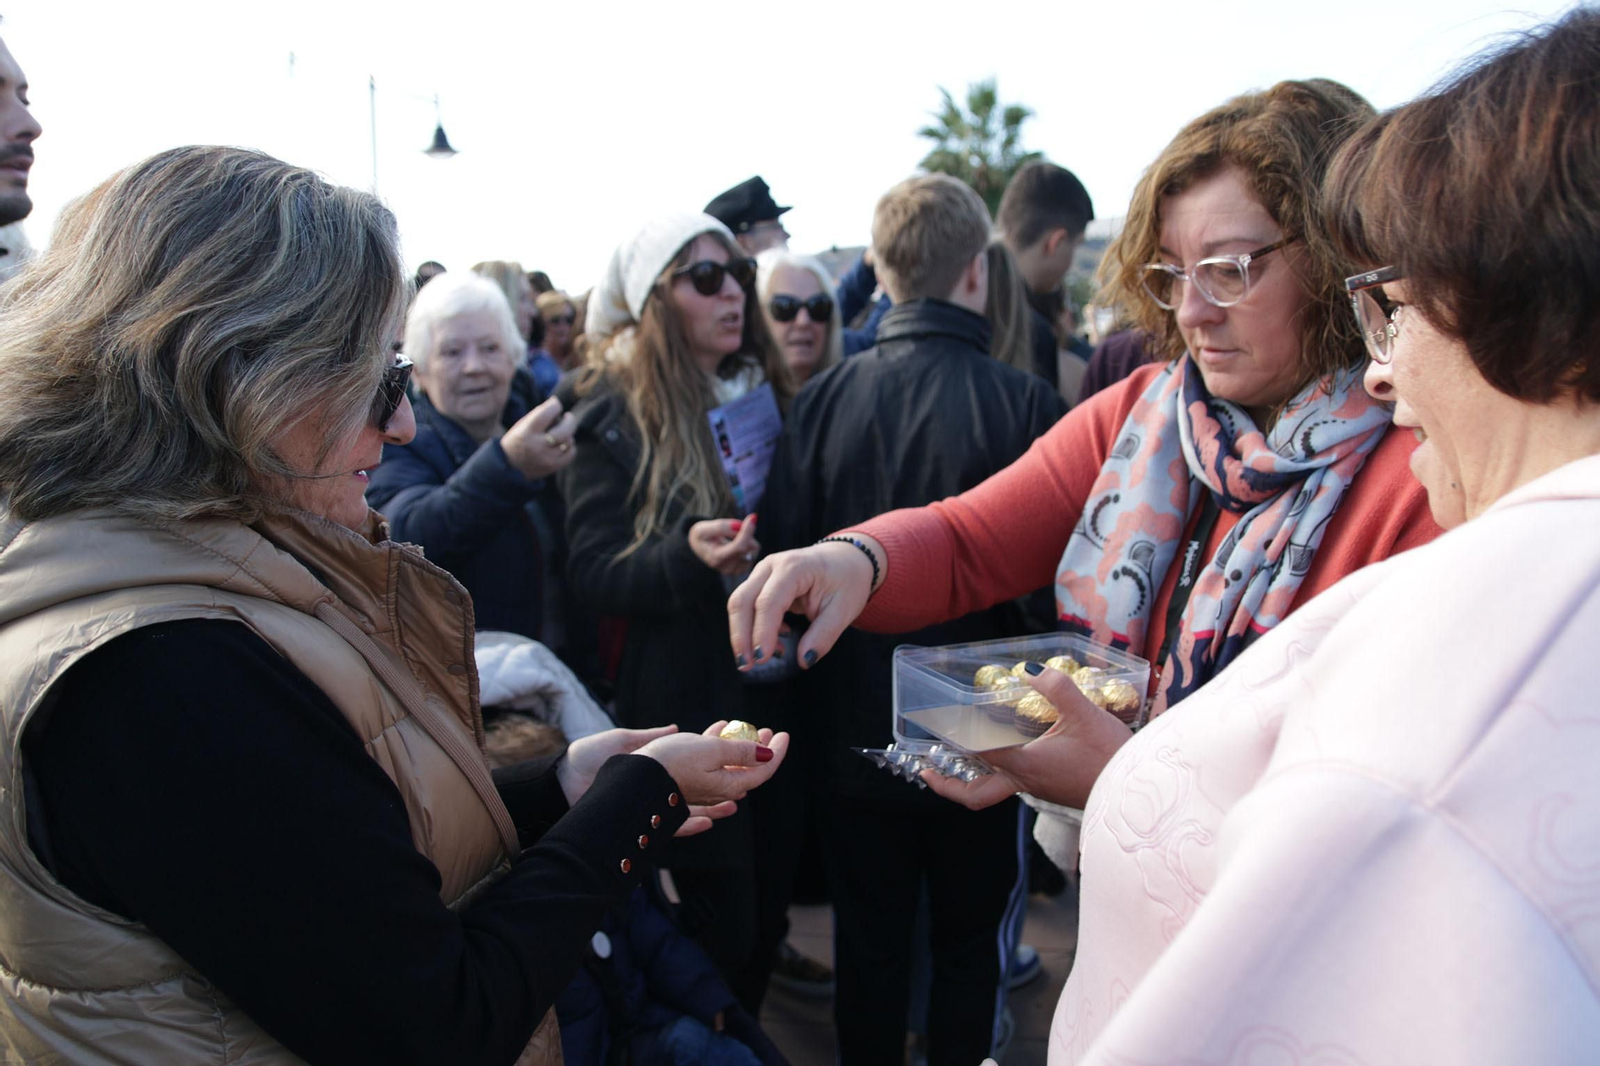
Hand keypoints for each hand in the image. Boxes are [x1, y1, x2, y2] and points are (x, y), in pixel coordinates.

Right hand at [501, 395, 576, 479]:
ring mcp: (546, 458)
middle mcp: (537, 445)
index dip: (555, 405)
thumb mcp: (521, 425)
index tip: (556, 405)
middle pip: (565, 430)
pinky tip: (563, 444)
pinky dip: (570, 446)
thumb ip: (538, 414)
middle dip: (570, 420)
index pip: (547, 413)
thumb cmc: (517, 441)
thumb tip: (557, 403)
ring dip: (568, 434)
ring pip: (569, 441)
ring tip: (561, 433)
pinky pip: (571, 453)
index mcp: (526, 432)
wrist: (508, 467)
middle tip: (568, 417)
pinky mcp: (553, 467)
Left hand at [556, 725, 742, 836]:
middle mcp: (655, 786)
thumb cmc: (587, 758)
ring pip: (691, 807)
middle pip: (698, 787)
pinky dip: (693, 823)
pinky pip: (674, 826)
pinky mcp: (642, 820)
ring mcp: (650, 804)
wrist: (560, 784)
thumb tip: (676, 729)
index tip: (735, 751)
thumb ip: (650, 737)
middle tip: (748, 779)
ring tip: (737, 800)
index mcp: (652, 766)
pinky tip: (711, 820)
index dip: (713, 759)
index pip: (690, 762)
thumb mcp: (623, 740)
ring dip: (716, 806)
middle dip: (724, 784)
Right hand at [635, 721, 788, 811]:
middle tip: (768, 730)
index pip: (763, 769)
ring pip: (730, 764)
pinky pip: (712, 762)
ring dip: (739, 744)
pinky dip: (720, 745)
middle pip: (749, 768)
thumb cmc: (672, 762)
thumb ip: (741, 752)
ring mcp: (705, 786)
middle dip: (761, 748)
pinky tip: (717, 729)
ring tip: (741, 725)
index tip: (783, 733)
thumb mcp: (712, 750)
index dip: (777, 751)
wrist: (634, 776)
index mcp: (729, 785)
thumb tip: (767, 755)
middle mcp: (720, 790)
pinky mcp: (690, 779)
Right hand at [688, 513, 758, 574]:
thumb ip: (721, 527)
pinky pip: (754, 552)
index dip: (747, 531)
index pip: (738, 547)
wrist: (701, 548)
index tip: (751, 517)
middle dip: (746, 532)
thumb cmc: (702, 536)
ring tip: (733, 536)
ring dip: (747, 538)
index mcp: (716, 559)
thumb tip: (740, 526)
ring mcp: (736, 570)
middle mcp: (727, 568)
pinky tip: (737, 543)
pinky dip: (749, 544)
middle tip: (737, 525)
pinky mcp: (743, 569)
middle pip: (747, 547)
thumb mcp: (704, 528)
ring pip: (753, 549)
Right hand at [727, 538, 879, 670]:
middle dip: (741, 636)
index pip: (768, 602)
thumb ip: (824, 635)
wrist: (845, 560)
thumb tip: (804, 661)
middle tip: (746, 666)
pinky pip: (748, 607)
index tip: (761, 660)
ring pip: (739, 604)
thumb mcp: (844, 610)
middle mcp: (772, 566)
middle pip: (743, 600)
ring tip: (762, 660)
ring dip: (743, 635)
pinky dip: (755, 629)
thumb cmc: (846, 581)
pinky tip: (776, 644)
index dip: (762, 632)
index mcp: (794, 567)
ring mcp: (763, 572)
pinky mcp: (760, 583)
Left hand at [921, 663, 1132, 809]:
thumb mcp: (1085, 713)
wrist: (1138, 791)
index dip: (954, 734)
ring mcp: (1038, 788)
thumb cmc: (1111, 756)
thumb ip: (1056, 688)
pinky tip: (1007, 748)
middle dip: (947, 785)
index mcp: (1024, 764)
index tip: (935, 722)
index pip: (977, 750)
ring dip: (973, 776)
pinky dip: (998, 770)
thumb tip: (1030, 669)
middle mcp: (1025, 781)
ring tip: (959, 756)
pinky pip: (1014, 782)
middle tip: (927, 771)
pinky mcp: (1051, 788)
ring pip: (993, 789)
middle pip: (975, 793)